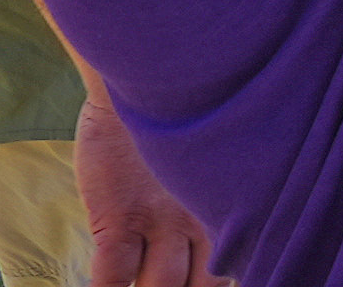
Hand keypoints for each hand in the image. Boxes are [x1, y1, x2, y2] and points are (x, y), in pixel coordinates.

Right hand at [76, 90, 230, 285]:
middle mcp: (198, 217)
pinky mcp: (118, 214)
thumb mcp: (207, 154)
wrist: (137, 77)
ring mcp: (157, 218)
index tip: (207, 279)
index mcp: (224, 205)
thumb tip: (227, 231)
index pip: (230, 266)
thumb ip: (214, 193)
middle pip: (198, 283)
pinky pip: (112, 272)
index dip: (216, 280)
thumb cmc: (173, 117)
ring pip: (160, 285)